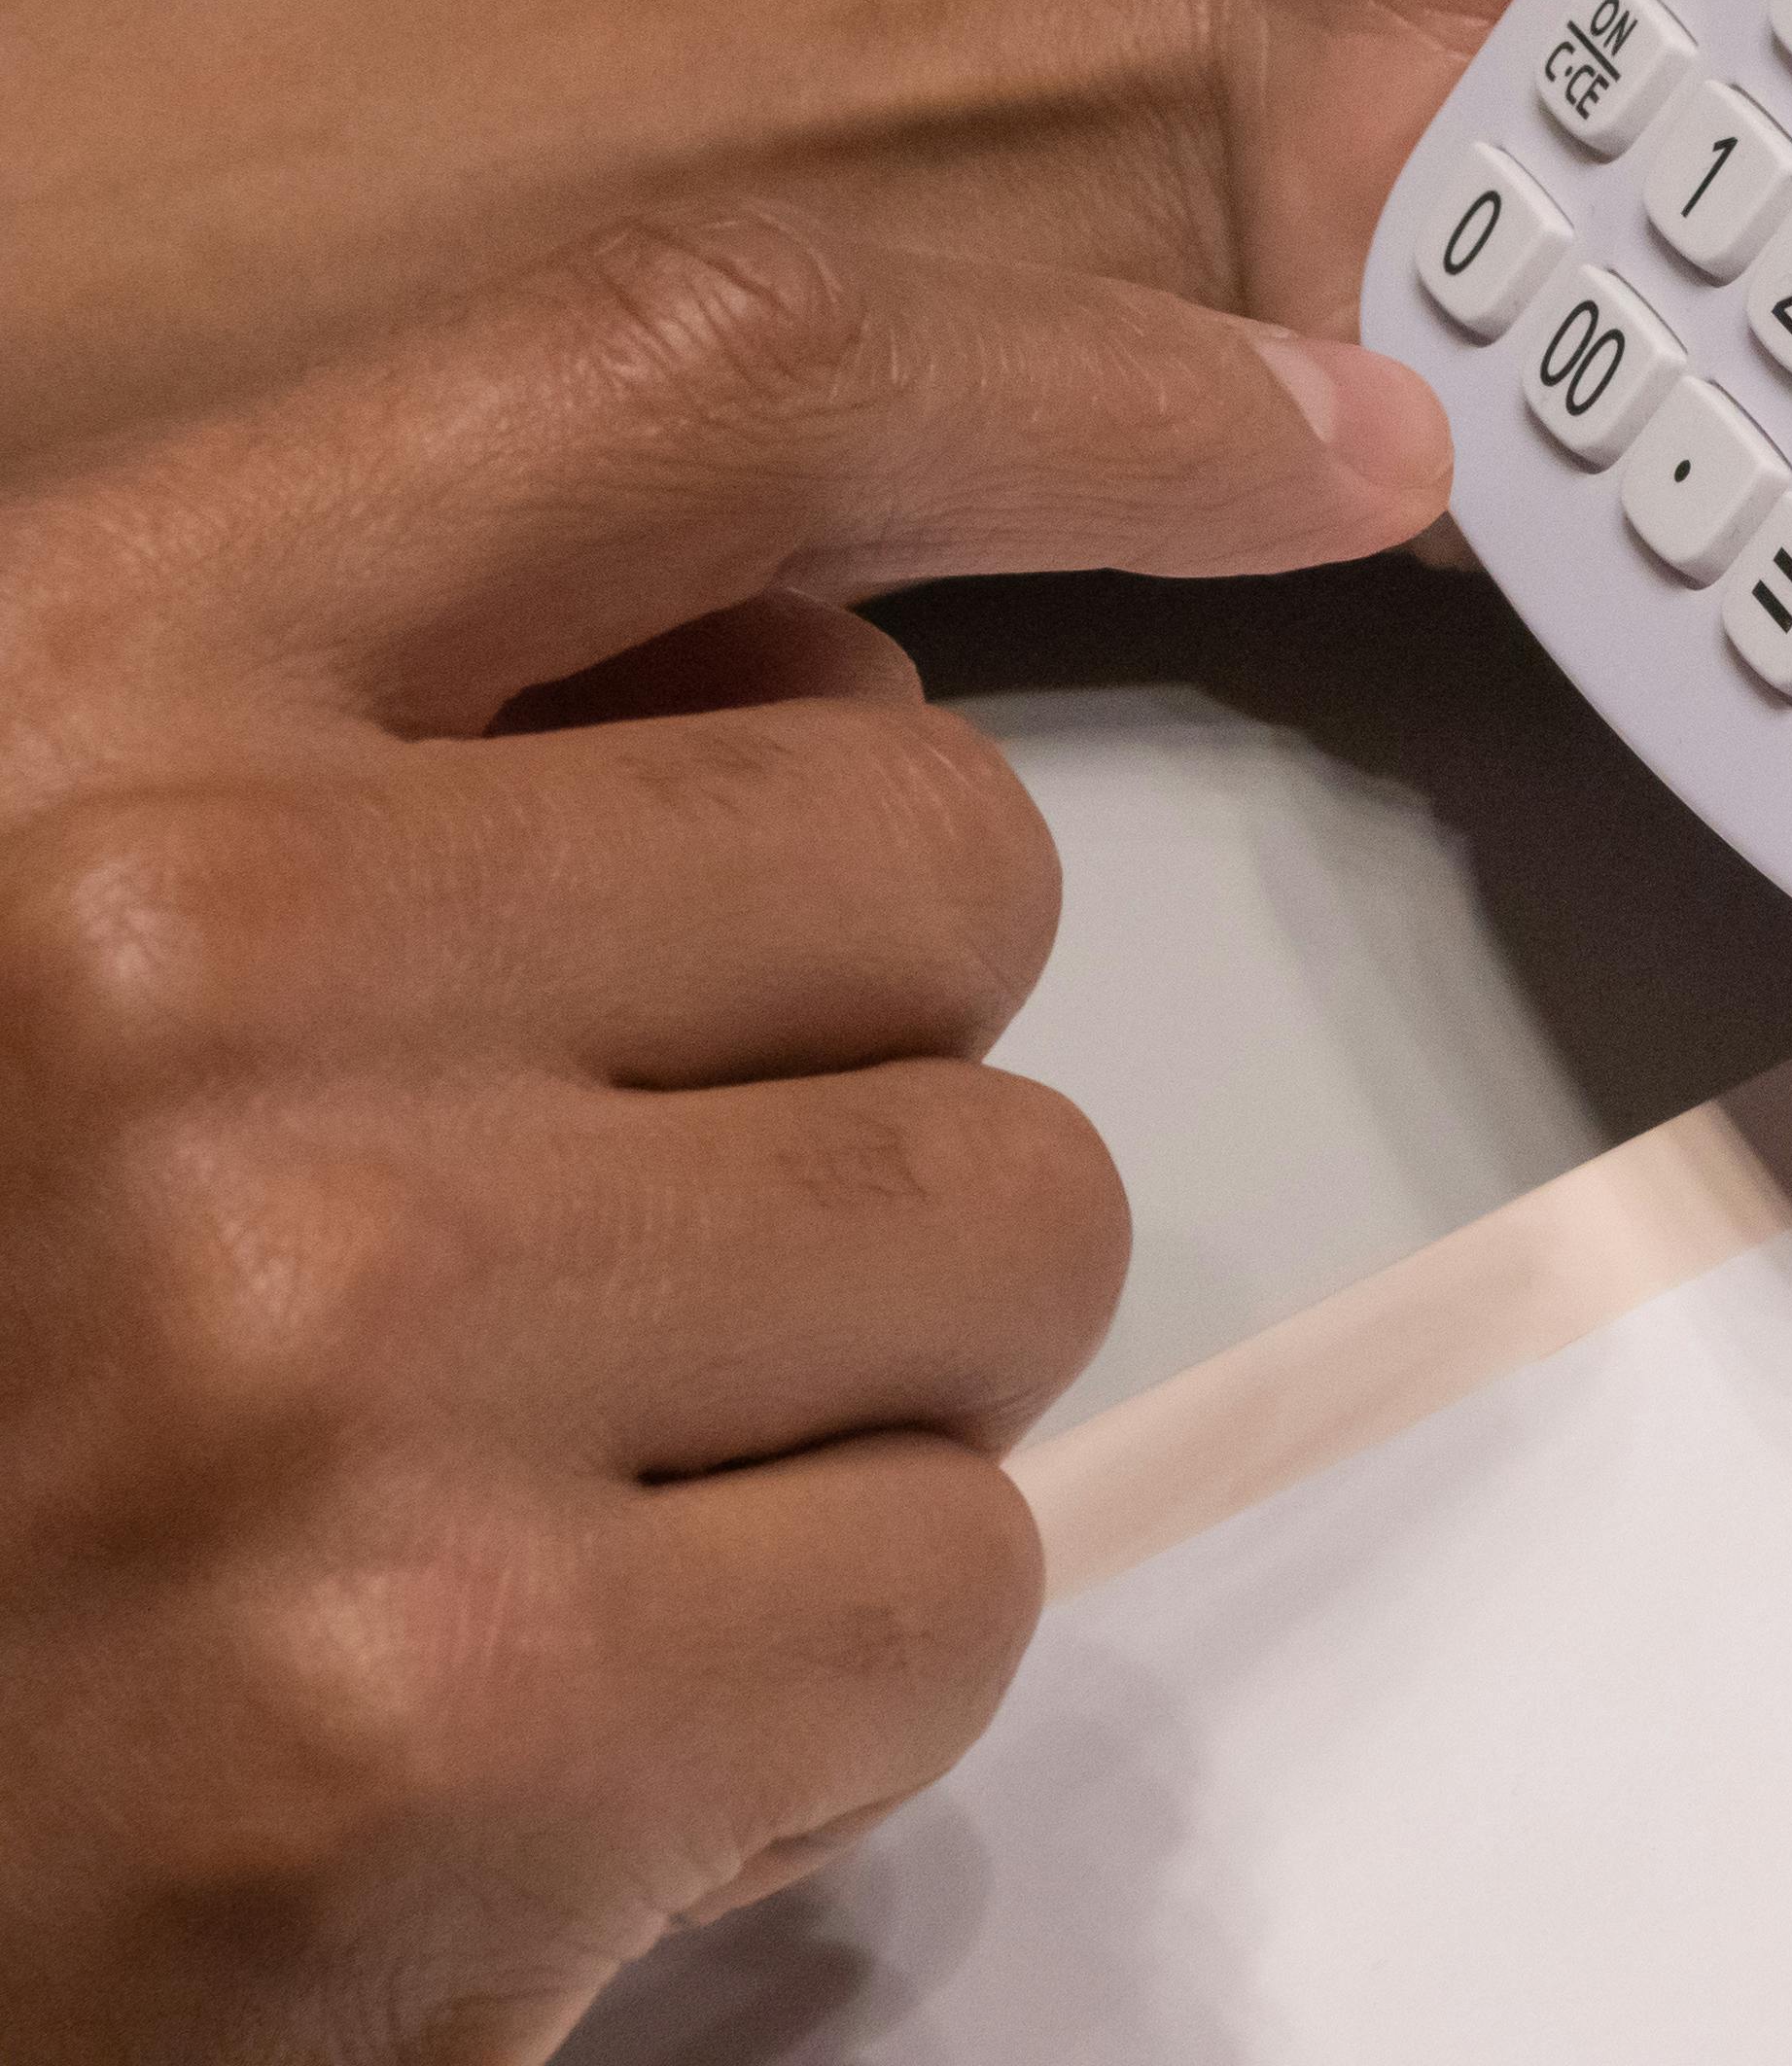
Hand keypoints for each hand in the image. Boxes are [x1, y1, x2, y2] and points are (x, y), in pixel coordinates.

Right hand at [0, 215, 1445, 2060]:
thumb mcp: (37, 913)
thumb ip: (397, 730)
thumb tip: (853, 643)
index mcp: (58, 703)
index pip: (709, 384)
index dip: (1087, 383)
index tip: (1336, 439)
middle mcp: (175, 977)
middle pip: (951, 857)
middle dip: (866, 1058)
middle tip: (573, 1249)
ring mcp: (323, 1357)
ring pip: (1011, 1225)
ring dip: (858, 1383)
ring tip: (520, 1497)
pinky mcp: (453, 1733)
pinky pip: (954, 1581)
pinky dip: (804, 1692)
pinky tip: (524, 1733)